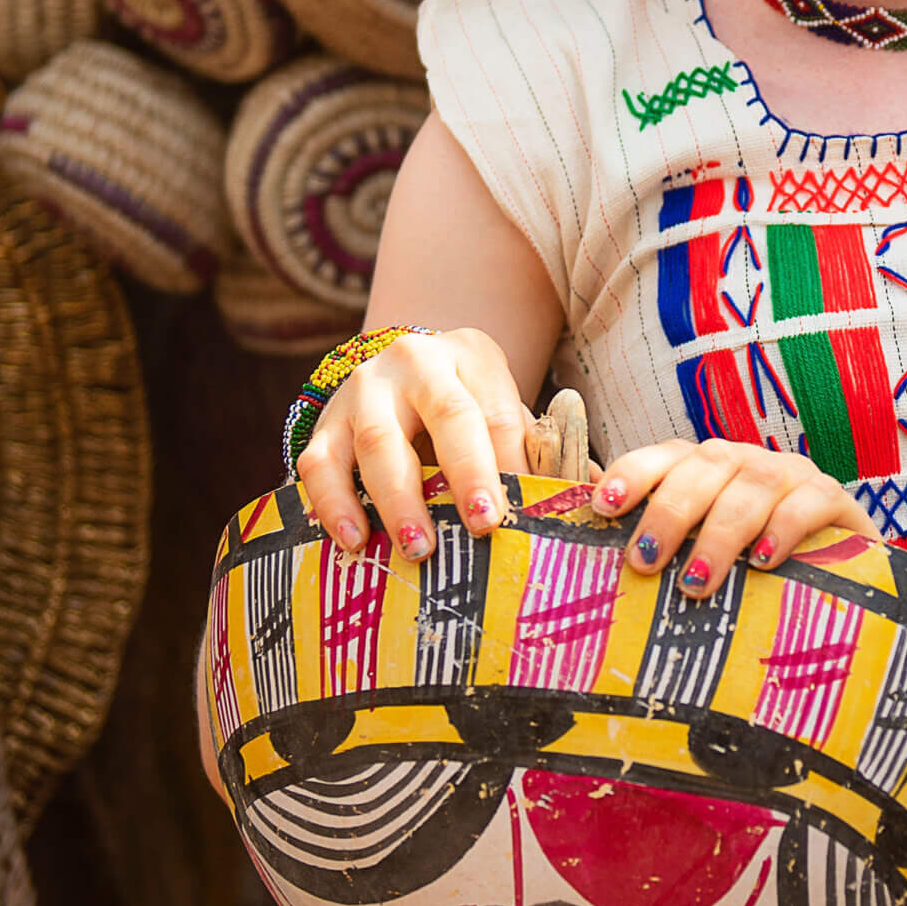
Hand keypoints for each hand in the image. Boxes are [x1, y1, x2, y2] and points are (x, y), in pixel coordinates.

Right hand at [296, 326, 533, 558]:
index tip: (517, 512)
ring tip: (418, 549)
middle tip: (482, 526)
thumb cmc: (463, 409)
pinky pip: (320, 463)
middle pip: (447, 414)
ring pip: (378, 442)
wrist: (399, 379)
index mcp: (471, 356)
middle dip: (466, 473)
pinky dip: (334, 505)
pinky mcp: (325, 423)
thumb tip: (586, 488)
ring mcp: (364, 389)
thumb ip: (538, 451)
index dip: (510, 464)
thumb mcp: (500, 412)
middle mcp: (416, 362)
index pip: (497, 412)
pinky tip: (354, 541)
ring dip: (399, 501)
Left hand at [592, 440, 877, 597]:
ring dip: (720, 532)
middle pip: (706, 465)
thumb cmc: (756, 568)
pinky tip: (763, 563)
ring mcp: (792, 475)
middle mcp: (747, 461)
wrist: (842, 575)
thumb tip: (590, 569)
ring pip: (753, 484)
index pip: (666, 456)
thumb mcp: (705, 553)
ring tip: (696, 581)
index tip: (604, 506)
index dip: (634, 473)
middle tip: (644, 562)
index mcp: (708, 468)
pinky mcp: (834, 498)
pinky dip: (783, 530)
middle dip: (671, 511)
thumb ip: (664, 550)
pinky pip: (808, 503)